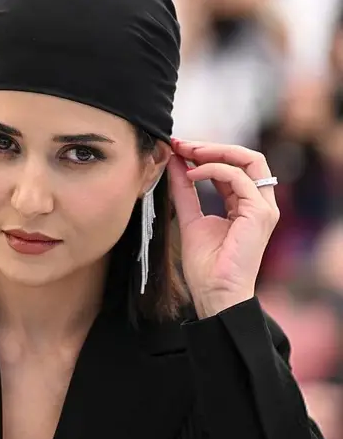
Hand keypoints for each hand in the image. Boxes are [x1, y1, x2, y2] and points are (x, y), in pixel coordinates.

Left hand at [168, 139, 279, 317]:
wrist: (214, 294)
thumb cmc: (206, 267)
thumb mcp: (190, 219)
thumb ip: (185, 192)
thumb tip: (175, 164)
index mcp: (245, 205)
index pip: (233, 167)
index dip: (206, 153)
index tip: (179, 148)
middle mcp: (258, 203)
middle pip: (245, 157)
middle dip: (212, 146)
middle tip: (182, 144)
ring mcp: (263, 208)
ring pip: (248, 160)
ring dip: (213, 151)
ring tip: (186, 152)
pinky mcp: (260, 214)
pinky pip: (239, 178)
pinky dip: (214, 170)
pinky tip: (192, 174)